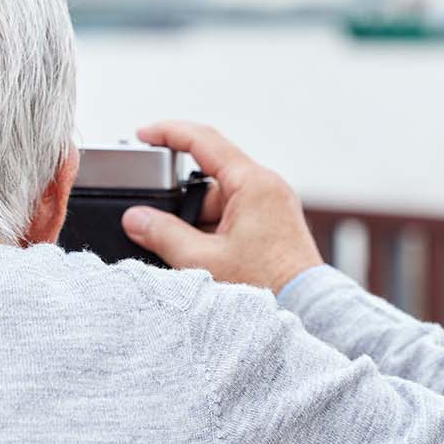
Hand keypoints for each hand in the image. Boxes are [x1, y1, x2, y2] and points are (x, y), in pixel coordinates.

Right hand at [119, 121, 323, 291]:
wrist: (307, 310)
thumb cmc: (266, 284)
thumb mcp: (203, 260)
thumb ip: (163, 234)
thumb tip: (136, 219)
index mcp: (253, 183)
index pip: (204, 141)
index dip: (168, 133)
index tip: (144, 135)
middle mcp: (266, 186)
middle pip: (209, 180)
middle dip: (181, 205)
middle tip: (160, 229)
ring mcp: (272, 205)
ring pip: (219, 202)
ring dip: (198, 224)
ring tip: (194, 256)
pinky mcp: (274, 223)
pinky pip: (234, 216)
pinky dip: (214, 232)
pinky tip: (208, 258)